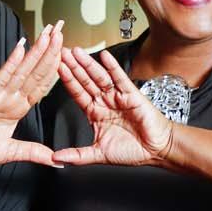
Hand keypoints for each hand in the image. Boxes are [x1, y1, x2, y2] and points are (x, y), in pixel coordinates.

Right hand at [0, 20, 63, 166]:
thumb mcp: (11, 152)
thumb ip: (34, 152)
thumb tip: (57, 161)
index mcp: (18, 107)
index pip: (42, 84)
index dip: (56, 68)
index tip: (68, 52)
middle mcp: (10, 96)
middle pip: (36, 71)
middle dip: (50, 50)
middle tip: (62, 29)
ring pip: (22, 69)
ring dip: (36, 51)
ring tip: (50, 33)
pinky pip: (1, 77)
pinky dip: (11, 62)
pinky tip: (21, 48)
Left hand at [52, 47, 174, 166]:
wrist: (156, 150)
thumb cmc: (132, 150)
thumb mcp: (99, 154)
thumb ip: (77, 156)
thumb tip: (55, 158)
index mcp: (95, 113)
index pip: (77, 93)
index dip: (67, 81)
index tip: (56, 69)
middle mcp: (104, 102)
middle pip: (85, 81)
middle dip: (73, 67)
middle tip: (61, 53)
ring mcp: (117, 96)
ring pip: (99, 77)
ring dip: (88, 64)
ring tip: (77, 52)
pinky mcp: (131, 94)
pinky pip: (120, 78)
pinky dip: (112, 67)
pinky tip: (104, 56)